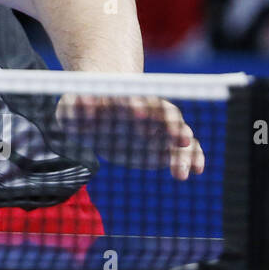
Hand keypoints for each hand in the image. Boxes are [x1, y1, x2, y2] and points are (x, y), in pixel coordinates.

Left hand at [56, 94, 205, 180]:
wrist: (99, 109)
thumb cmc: (84, 106)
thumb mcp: (71, 106)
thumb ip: (74, 105)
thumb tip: (84, 101)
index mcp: (123, 98)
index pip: (133, 98)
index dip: (136, 104)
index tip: (137, 112)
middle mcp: (147, 110)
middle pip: (164, 114)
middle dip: (173, 126)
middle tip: (181, 140)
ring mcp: (159, 126)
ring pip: (180, 133)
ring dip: (185, 150)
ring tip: (184, 171)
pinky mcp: (164, 144)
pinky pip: (186, 149)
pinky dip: (194, 156)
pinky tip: (197, 170)